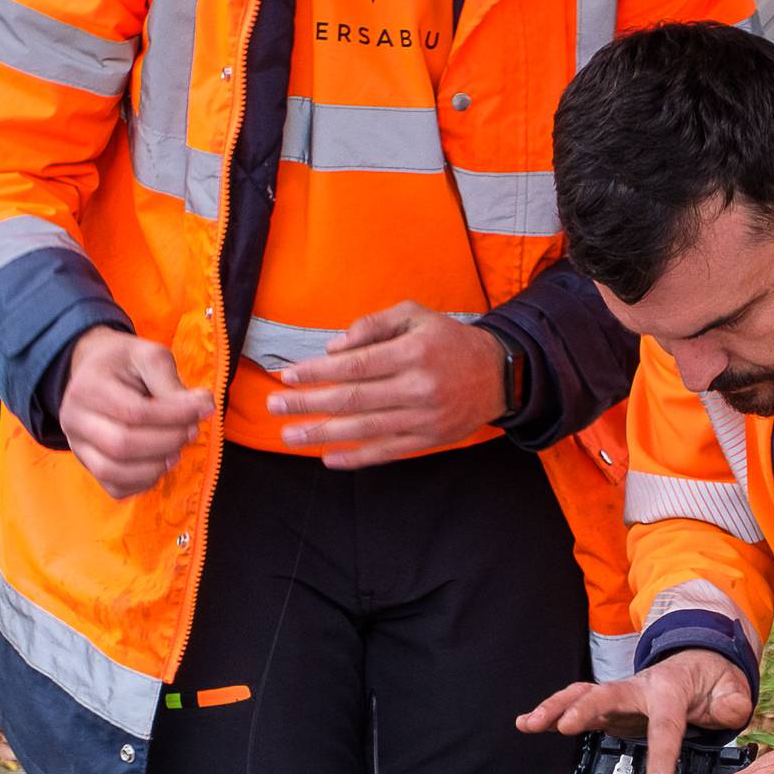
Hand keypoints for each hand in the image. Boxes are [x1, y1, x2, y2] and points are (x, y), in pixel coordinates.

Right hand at [58, 328, 212, 497]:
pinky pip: (115, 487)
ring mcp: (77, 446)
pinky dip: (144, 482)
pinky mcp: (88, 465)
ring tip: (177, 450)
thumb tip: (203, 407)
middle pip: (121, 445)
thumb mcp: (148, 356)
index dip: (175, 415)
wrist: (95, 371)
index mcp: (87, 387)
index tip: (205, 408)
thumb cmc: (125, 363)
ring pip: (114, 473)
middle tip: (192, 430)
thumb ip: (171, 382)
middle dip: (167, 441)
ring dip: (156, 467)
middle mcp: (74, 419)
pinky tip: (161, 462)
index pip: (134, 412)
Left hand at [267, 301, 507, 469]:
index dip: (319, 372)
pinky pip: (387, 452)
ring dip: (322, 433)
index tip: (289, 375)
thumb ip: (373, 325)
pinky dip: (357, 458)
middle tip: (274, 405)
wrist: (499, 374)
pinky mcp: (430, 440)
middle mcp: (418, 387)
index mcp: (413, 352)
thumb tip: (333, 348)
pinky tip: (328, 458)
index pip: (356, 365)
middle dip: (308, 403)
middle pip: (353, 399)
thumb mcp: (415, 315)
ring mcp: (424, 418)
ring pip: (364, 429)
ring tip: (290, 434)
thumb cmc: (448, 340)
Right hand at [515, 649, 755, 773]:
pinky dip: (550, 711)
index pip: (665, 726)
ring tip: (529, 723)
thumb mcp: (731, 692)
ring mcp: (619, 696)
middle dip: (585, 709)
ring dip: (555, 708)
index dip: (661, 757)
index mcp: (669, 692)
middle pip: (606, 696)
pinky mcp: (607, 706)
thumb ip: (732, 704)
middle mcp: (637, 689)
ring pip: (582, 696)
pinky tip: (526, 723)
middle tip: (565, 726)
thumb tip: (730, 713)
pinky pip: (574, 704)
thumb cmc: (709, 682)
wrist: (696, 663)